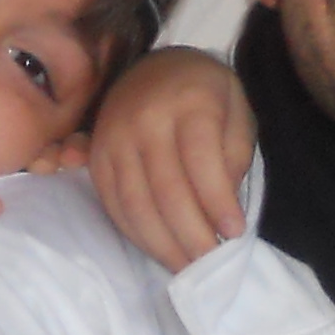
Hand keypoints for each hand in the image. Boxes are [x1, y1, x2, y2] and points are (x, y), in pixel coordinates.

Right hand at [88, 49, 256, 273]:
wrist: (158, 68)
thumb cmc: (207, 95)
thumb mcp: (236, 112)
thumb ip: (233, 157)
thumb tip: (221, 212)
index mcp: (189, 101)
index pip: (201, 161)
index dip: (217, 203)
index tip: (234, 234)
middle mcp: (145, 117)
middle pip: (166, 189)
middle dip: (191, 234)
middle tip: (212, 263)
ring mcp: (115, 136)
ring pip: (136, 203)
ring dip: (162, 244)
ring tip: (187, 267)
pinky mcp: (97, 155)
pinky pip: (113, 203)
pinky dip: (135, 233)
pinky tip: (160, 249)